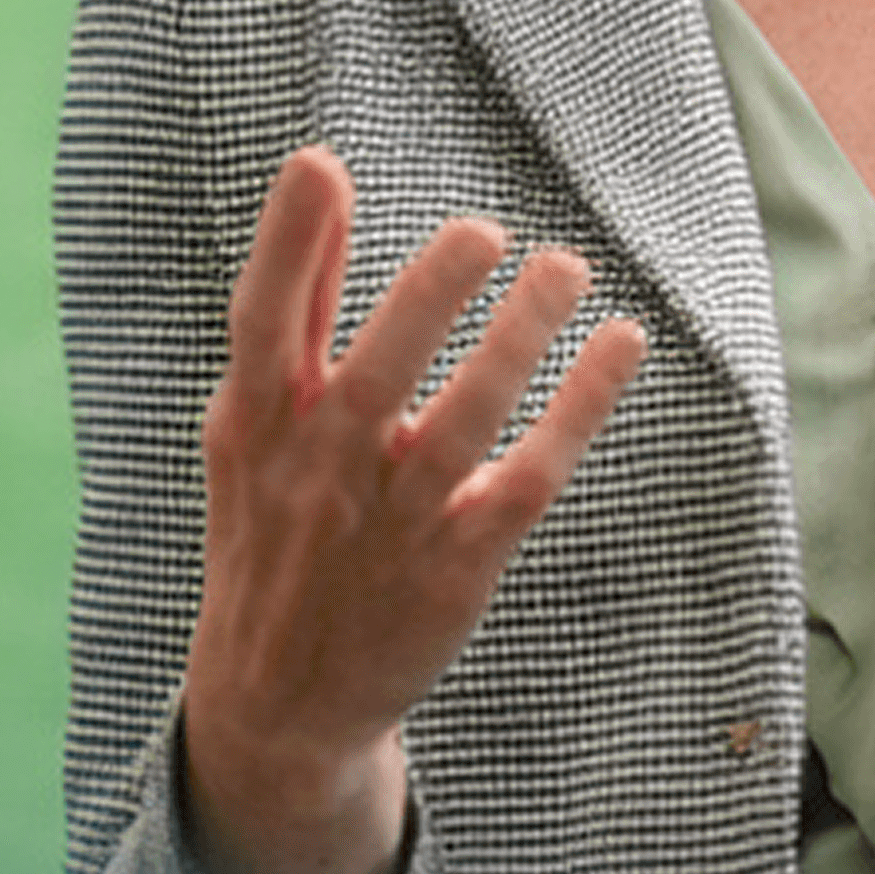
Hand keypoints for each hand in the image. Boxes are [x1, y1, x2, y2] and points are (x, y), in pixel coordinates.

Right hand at [178, 144, 646, 873]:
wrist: (279, 706)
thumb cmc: (272, 534)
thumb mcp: (252, 433)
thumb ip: (292, 312)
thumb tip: (316, 179)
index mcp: (257, 429)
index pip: (262, 327)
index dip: (286, 248)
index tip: (319, 167)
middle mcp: (318, 476)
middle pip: (372, 379)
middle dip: (423, 303)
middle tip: (484, 231)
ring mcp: (390, 527)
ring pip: (459, 429)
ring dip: (516, 346)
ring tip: (565, 268)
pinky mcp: (457, 571)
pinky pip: (525, 481)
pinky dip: (576, 414)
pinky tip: (622, 348)